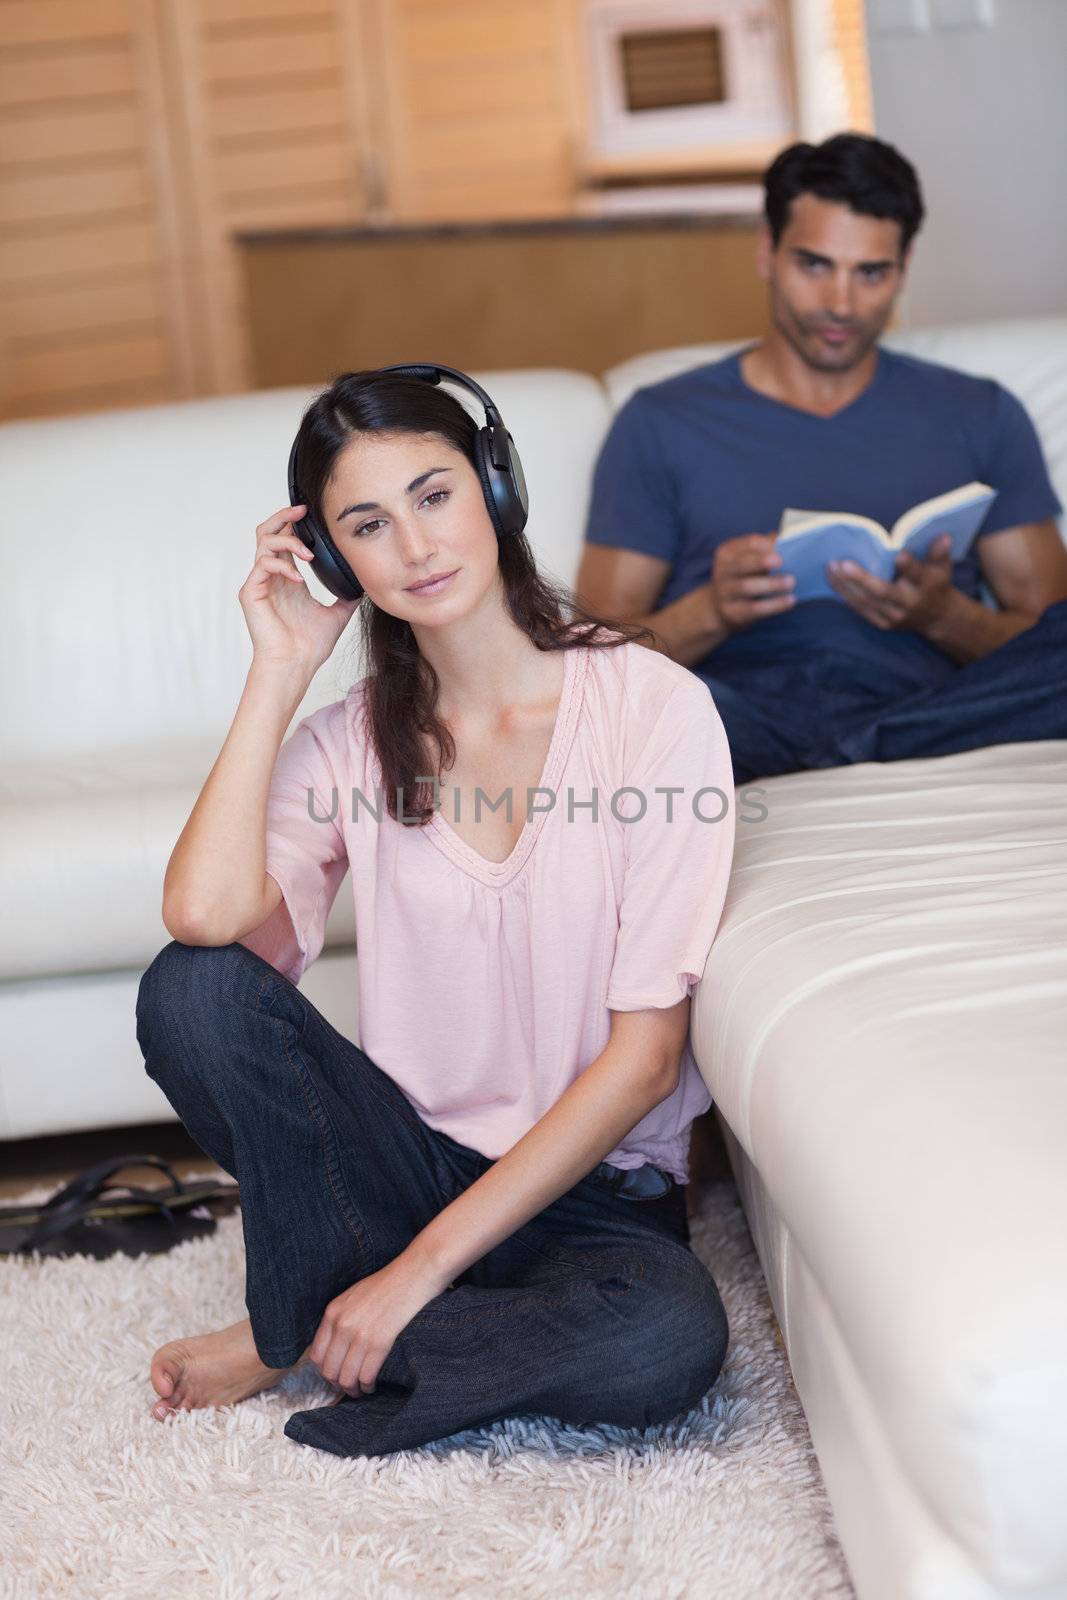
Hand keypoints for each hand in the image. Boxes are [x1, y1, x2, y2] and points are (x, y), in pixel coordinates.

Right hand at [239, 505, 360, 671]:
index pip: (285, 539)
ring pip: (264, 542)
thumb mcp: (338, 613)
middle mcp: (272, 576)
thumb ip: (347, 595)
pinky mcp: (251, 592)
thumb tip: (365, 582)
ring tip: (309, 554)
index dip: (295, 522)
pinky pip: (263, 565)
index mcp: (288, 578)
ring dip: (288, 540)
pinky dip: (283, 566)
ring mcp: (260, 583)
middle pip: (268, 531)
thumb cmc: (310, 646)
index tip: (312, 513)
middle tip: (303, 510)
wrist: (295, 666)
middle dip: (284, 516)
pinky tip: (299, 579)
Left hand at [307, 1252, 445, 1396]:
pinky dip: (368, 1385)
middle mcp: (342, 1324)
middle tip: (349, 1387)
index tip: (336, 1374)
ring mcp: (360, 1334)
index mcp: (333, 1312)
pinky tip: (373, 1384)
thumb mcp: (354, 1295)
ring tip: (362, 1389)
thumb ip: (341, 1318)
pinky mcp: (380, 1342)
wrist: (414, 1273)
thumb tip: (335, 1346)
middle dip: (338, 1384)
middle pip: (329, 1370)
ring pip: (346, 1378)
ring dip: (353, 1390)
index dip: (325, 1371)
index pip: (316, 1355)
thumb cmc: (388, 1284)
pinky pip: (366, 1376)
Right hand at [709, 533, 795, 633]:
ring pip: (746, 587)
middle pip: (742, 564)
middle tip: (781, 560)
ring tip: (791, 582)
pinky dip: (774, 605)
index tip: (780, 547)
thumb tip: (788, 541)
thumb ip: (767, 550)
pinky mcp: (732, 612)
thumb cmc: (745, 576)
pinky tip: (789, 600)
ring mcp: (724, 593)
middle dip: (761, 561)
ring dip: (771, 584)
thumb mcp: (750, 560)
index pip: (747, 544)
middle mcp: (722, 571)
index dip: (764, 545)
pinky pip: (754, 609)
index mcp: (728, 553)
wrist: (722, 606)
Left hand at [826, 531, 954, 631]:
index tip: (899, 555)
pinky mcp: (882, 624)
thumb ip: (939, 553)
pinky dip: (845, 595)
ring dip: (845, 585)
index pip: (917, 575)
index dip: (908, 566)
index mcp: (925, 586)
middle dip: (861, 578)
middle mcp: (908, 604)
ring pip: (866, 601)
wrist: (936, 618)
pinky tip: (833, 581)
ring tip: (830, 568)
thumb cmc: (936, 584)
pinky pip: (860, 609)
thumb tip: (944, 537)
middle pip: (882, 592)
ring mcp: (894, 617)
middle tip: (841, 563)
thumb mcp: (943, 568)